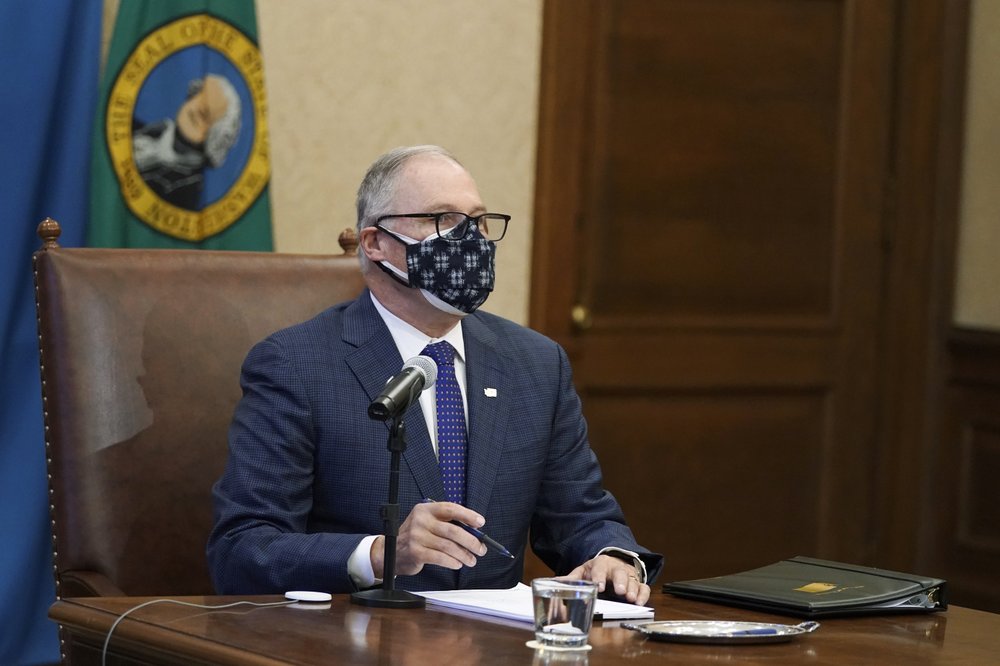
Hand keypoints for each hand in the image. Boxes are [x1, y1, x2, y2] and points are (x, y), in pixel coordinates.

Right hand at [370, 501, 486, 577]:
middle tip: (481, 548)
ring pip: (448, 546)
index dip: (468, 515)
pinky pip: (440, 558)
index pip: (450, 509)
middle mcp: (420, 520)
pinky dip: (452, 562)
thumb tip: (474, 532)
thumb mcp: (428, 523)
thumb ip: (447, 524)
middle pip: (453, 530)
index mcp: (426, 509)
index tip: (480, 522)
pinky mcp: (416, 552)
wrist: (391, 551)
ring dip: (464, 555)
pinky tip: (457, 564)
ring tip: (471, 560)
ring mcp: (416, 536)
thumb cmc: (416, 537)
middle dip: (471, 541)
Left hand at [566, 554, 649, 604]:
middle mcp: (616, 568)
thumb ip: (573, 578)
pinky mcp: (638, 583)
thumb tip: (556, 582)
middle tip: (620, 592)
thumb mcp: (584, 571)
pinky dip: (643, 595)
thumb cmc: (597, 570)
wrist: (612, 563)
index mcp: (600, 564)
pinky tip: (640, 602)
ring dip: (633, 590)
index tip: (599, 586)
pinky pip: (643, 587)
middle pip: (620, 573)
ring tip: (632, 599)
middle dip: (621, 582)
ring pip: (633, 580)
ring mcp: (628, 576)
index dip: (599, 577)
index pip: (600, 568)